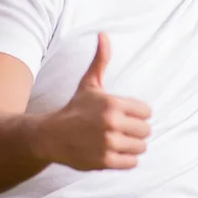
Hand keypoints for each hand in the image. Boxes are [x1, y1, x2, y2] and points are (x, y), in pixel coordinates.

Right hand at [36, 32, 151, 170]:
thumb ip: (101, 60)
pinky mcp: (105, 162)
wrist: (50, 136)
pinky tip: (115, 152)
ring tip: (119, 141)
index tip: (125, 115)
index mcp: (113, 103)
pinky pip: (131, 163)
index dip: (138, 114)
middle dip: (136, 130)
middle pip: (146, 130)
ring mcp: (108, 144)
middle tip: (122, 130)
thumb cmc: (74, 109)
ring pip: (141, 147)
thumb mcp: (89, 83)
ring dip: (132, 146)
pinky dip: (126, 159)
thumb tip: (103, 34)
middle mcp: (112, 123)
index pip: (146, 112)